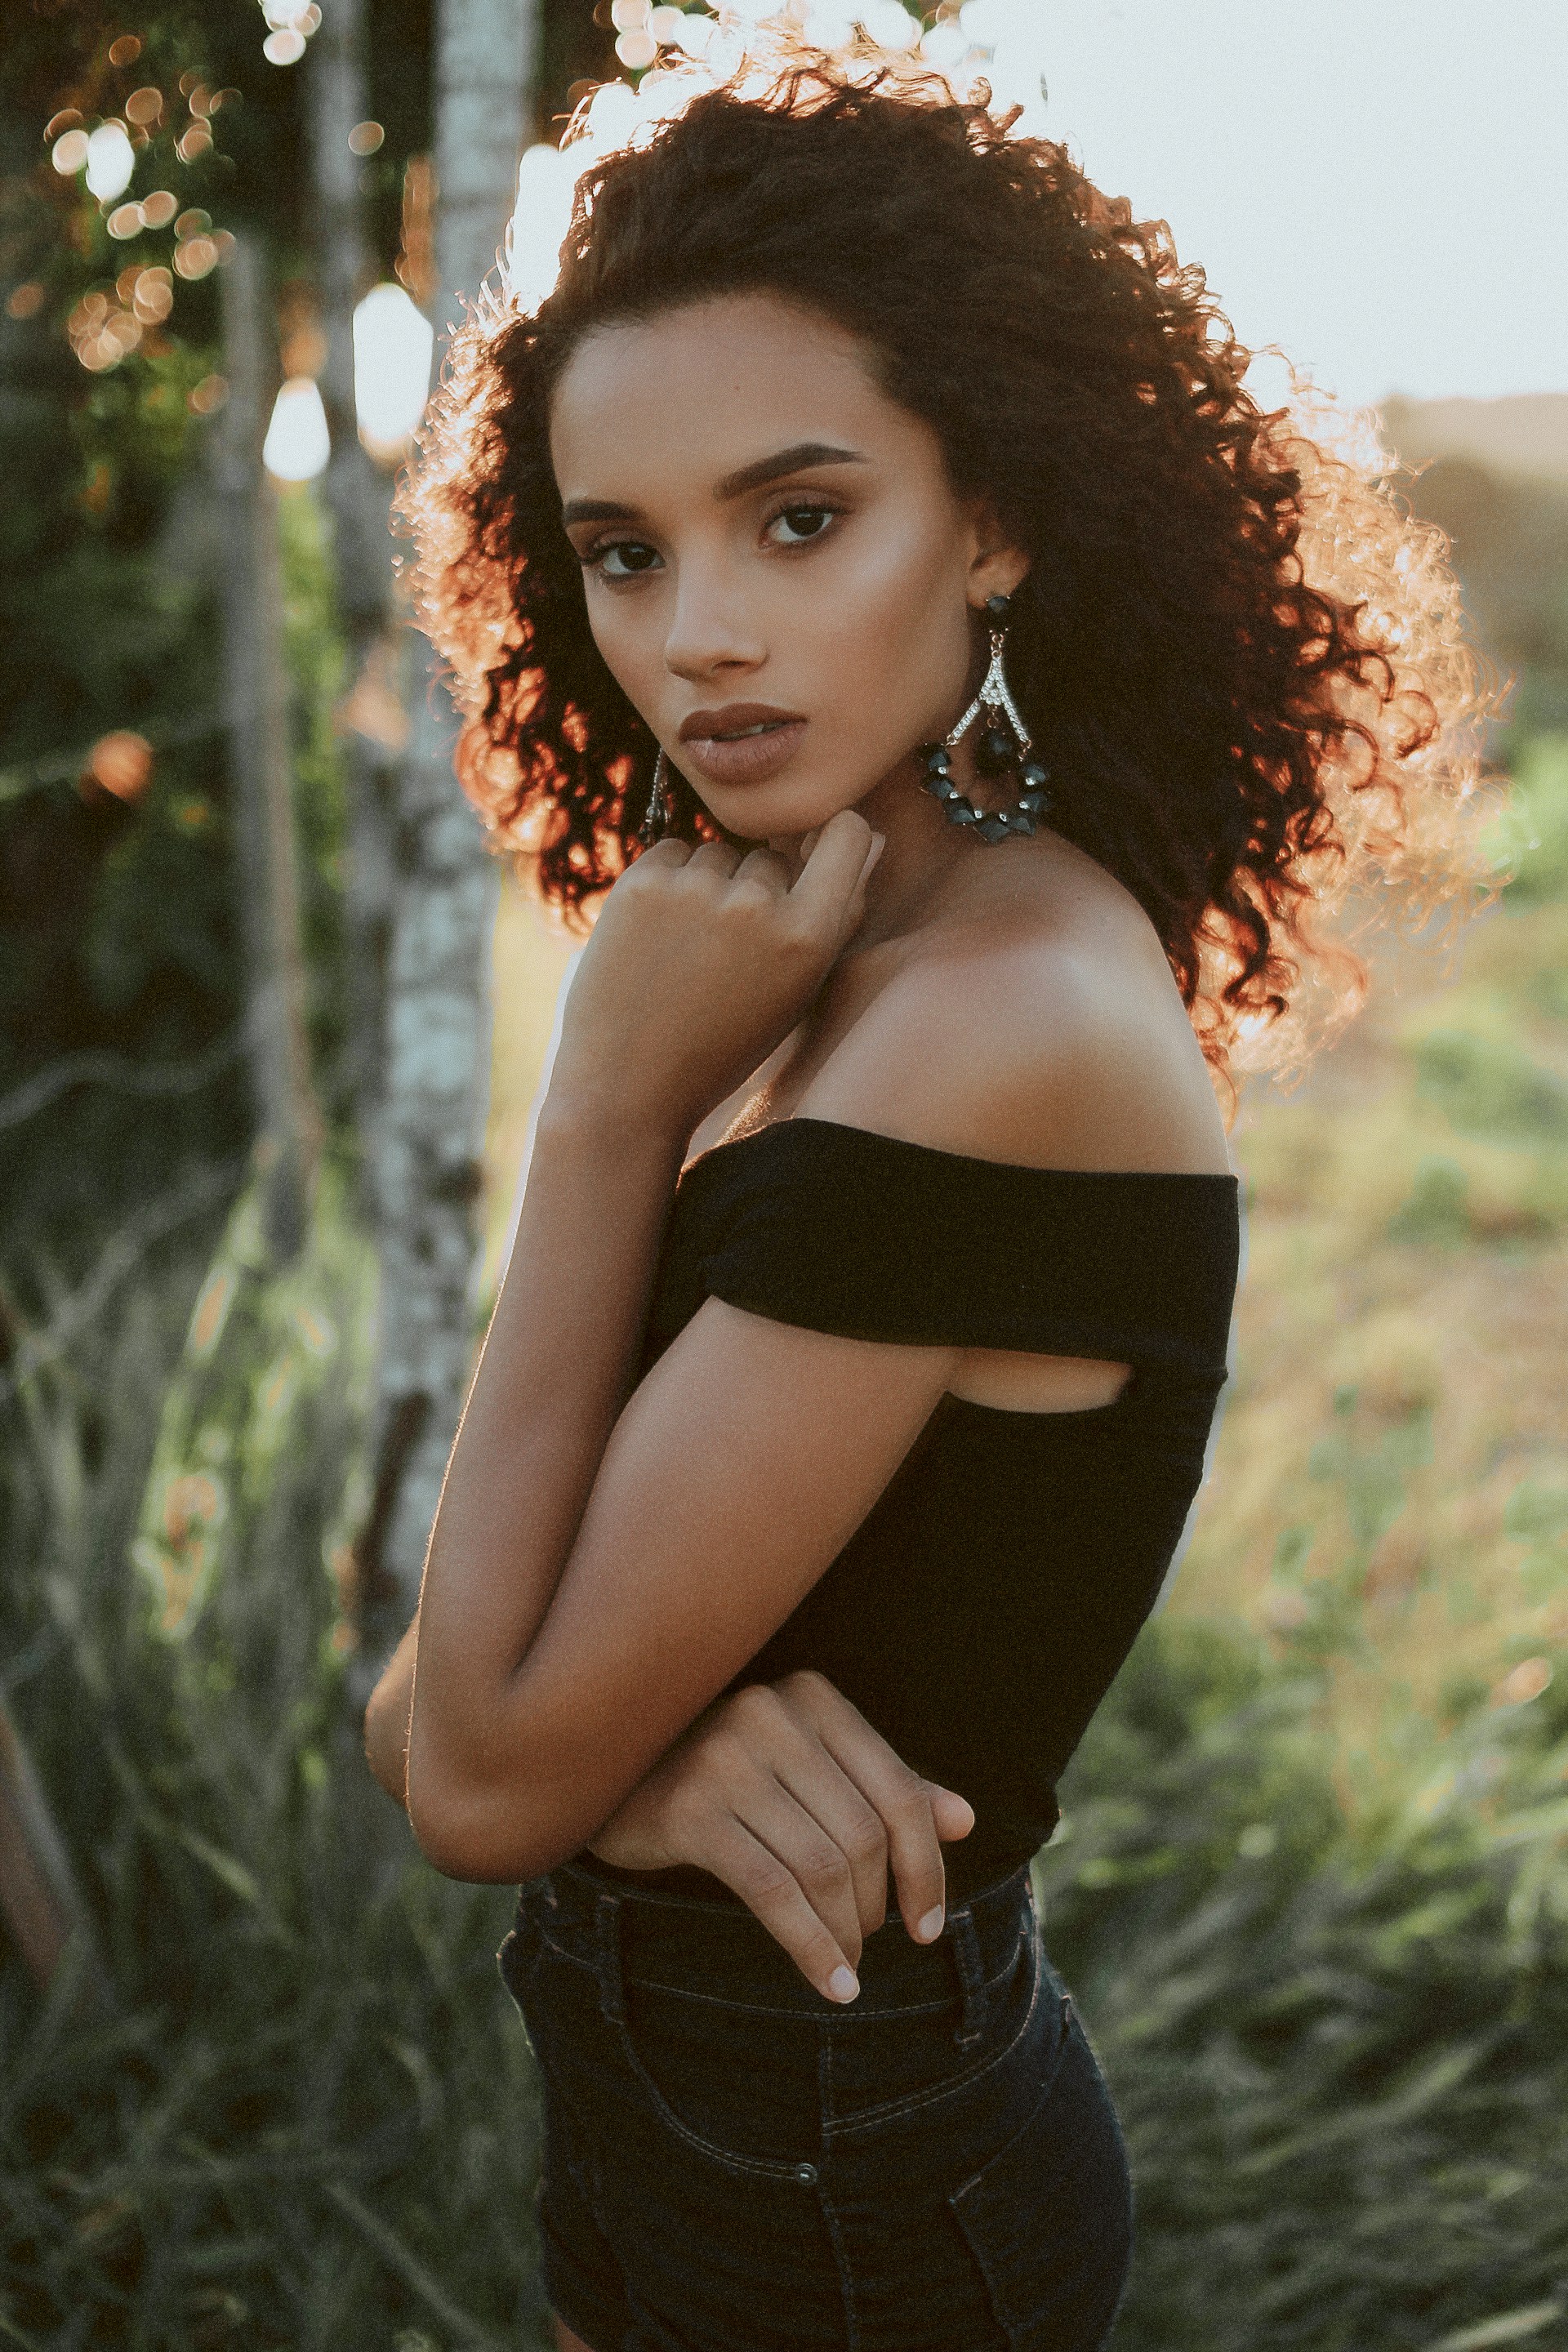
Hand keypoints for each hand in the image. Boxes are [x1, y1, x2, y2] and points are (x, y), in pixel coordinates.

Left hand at [549, 810, 883, 1137]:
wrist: (629, 1085)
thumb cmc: (724, 1044)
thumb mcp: (799, 991)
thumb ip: (841, 914)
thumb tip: (875, 835)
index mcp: (809, 936)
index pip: (847, 833)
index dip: (834, 835)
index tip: (813, 853)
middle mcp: (757, 905)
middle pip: (770, 858)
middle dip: (755, 891)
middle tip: (725, 956)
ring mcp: (697, 890)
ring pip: (719, 854)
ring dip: (708, 887)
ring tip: (687, 952)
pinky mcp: (643, 884)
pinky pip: (671, 852)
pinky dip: (666, 883)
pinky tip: (656, 939)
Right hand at [586, 1670, 974, 2003]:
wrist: (608, 1777)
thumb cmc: (722, 1774)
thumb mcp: (806, 1770)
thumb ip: (881, 1788)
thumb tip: (964, 1820)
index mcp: (813, 1698)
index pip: (899, 1792)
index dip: (926, 1868)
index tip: (930, 1925)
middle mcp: (772, 1714)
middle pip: (864, 1835)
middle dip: (877, 1908)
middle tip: (868, 1944)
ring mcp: (727, 1757)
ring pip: (823, 1867)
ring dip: (845, 1934)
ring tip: (847, 1965)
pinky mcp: (689, 1808)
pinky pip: (772, 1891)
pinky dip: (811, 1947)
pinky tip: (830, 1984)